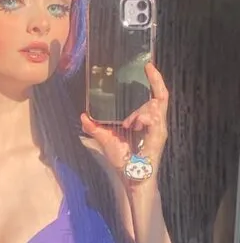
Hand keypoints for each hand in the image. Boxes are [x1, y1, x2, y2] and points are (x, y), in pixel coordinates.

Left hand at [80, 62, 168, 184]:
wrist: (129, 176)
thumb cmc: (122, 159)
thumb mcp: (105, 138)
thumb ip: (94, 126)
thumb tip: (83, 116)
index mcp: (146, 119)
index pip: (156, 95)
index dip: (155, 79)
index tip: (148, 66)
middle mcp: (156, 121)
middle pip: (158, 96)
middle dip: (149, 90)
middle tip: (137, 96)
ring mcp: (159, 128)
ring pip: (155, 105)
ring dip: (139, 112)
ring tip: (127, 126)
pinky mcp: (160, 135)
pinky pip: (156, 118)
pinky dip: (143, 117)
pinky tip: (133, 125)